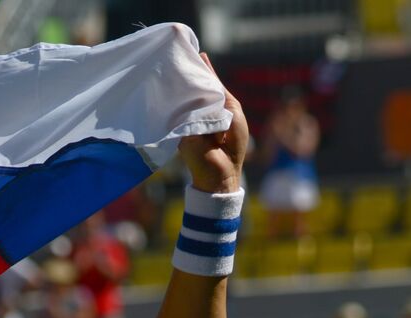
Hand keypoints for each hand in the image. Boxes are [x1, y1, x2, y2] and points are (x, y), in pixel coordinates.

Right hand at [177, 53, 247, 194]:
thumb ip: (222, 97)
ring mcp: (188, 120)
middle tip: (182, 55)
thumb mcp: (234, 115)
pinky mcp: (179, 129)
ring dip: (184, 85)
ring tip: (178, 67)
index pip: (209, 85)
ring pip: (186, 98)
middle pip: (195, 88)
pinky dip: (180, 101)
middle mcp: (201, 111)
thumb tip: (208, 80)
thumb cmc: (233, 145)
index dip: (205, 70)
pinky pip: (180, 111)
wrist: (222, 171)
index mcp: (217, 107)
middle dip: (191, 74)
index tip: (199, 53)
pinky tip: (176, 88)